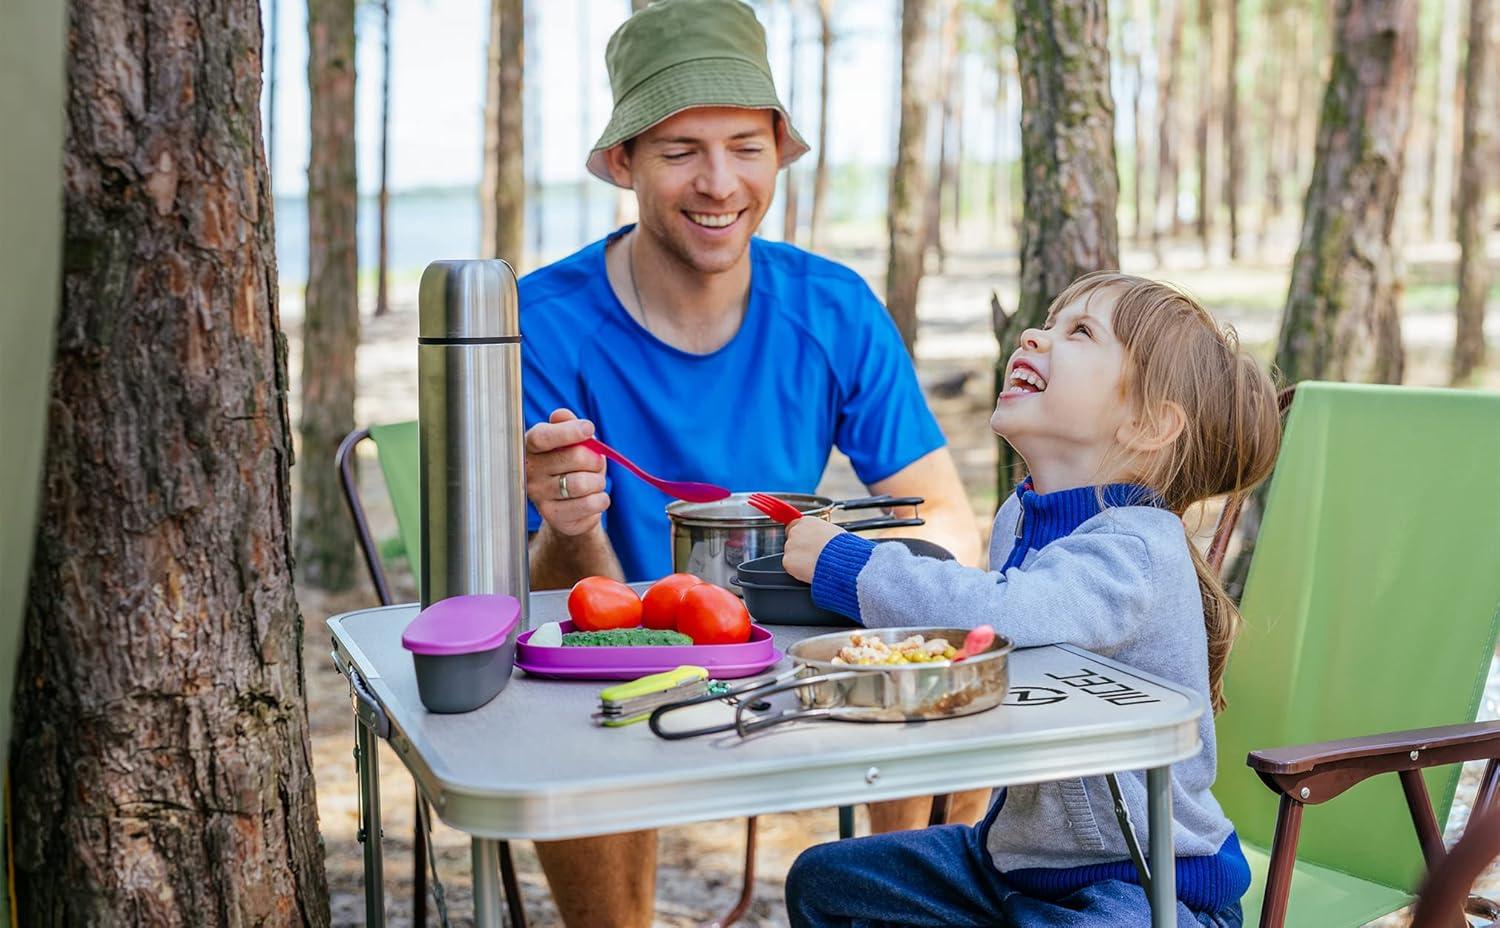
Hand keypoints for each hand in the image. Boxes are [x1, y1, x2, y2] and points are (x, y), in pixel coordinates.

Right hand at [524, 409, 609, 535]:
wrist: (570, 505)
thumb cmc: (571, 465)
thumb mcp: (571, 442)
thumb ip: (568, 425)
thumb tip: (560, 415)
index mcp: (531, 447)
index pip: (542, 437)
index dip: (568, 432)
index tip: (589, 428)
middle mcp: (530, 471)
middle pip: (574, 458)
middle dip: (595, 459)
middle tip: (596, 464)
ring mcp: (539, 496)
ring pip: (582, 483)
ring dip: (598, 481)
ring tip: (595, 482)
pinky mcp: (553, 516)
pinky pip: (589, 504)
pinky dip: (601, 499)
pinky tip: (596, 497)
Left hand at [781, 517, 846, 582]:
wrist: (841, 561)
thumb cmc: (842, 548)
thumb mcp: (833, 532)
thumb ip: (820, 532)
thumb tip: (821, 537)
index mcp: (807, 522)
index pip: (795, 525)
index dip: (801, 536)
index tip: (805, 542)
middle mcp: (796, 531)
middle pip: (792, 540)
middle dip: (800, 548)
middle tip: (812, 556)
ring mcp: (790, 546)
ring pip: (791, 554)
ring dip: (799, 560)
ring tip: (814, 564)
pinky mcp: (788, 561)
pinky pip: (790, 567)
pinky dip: (798, 570)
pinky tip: (809, 570)